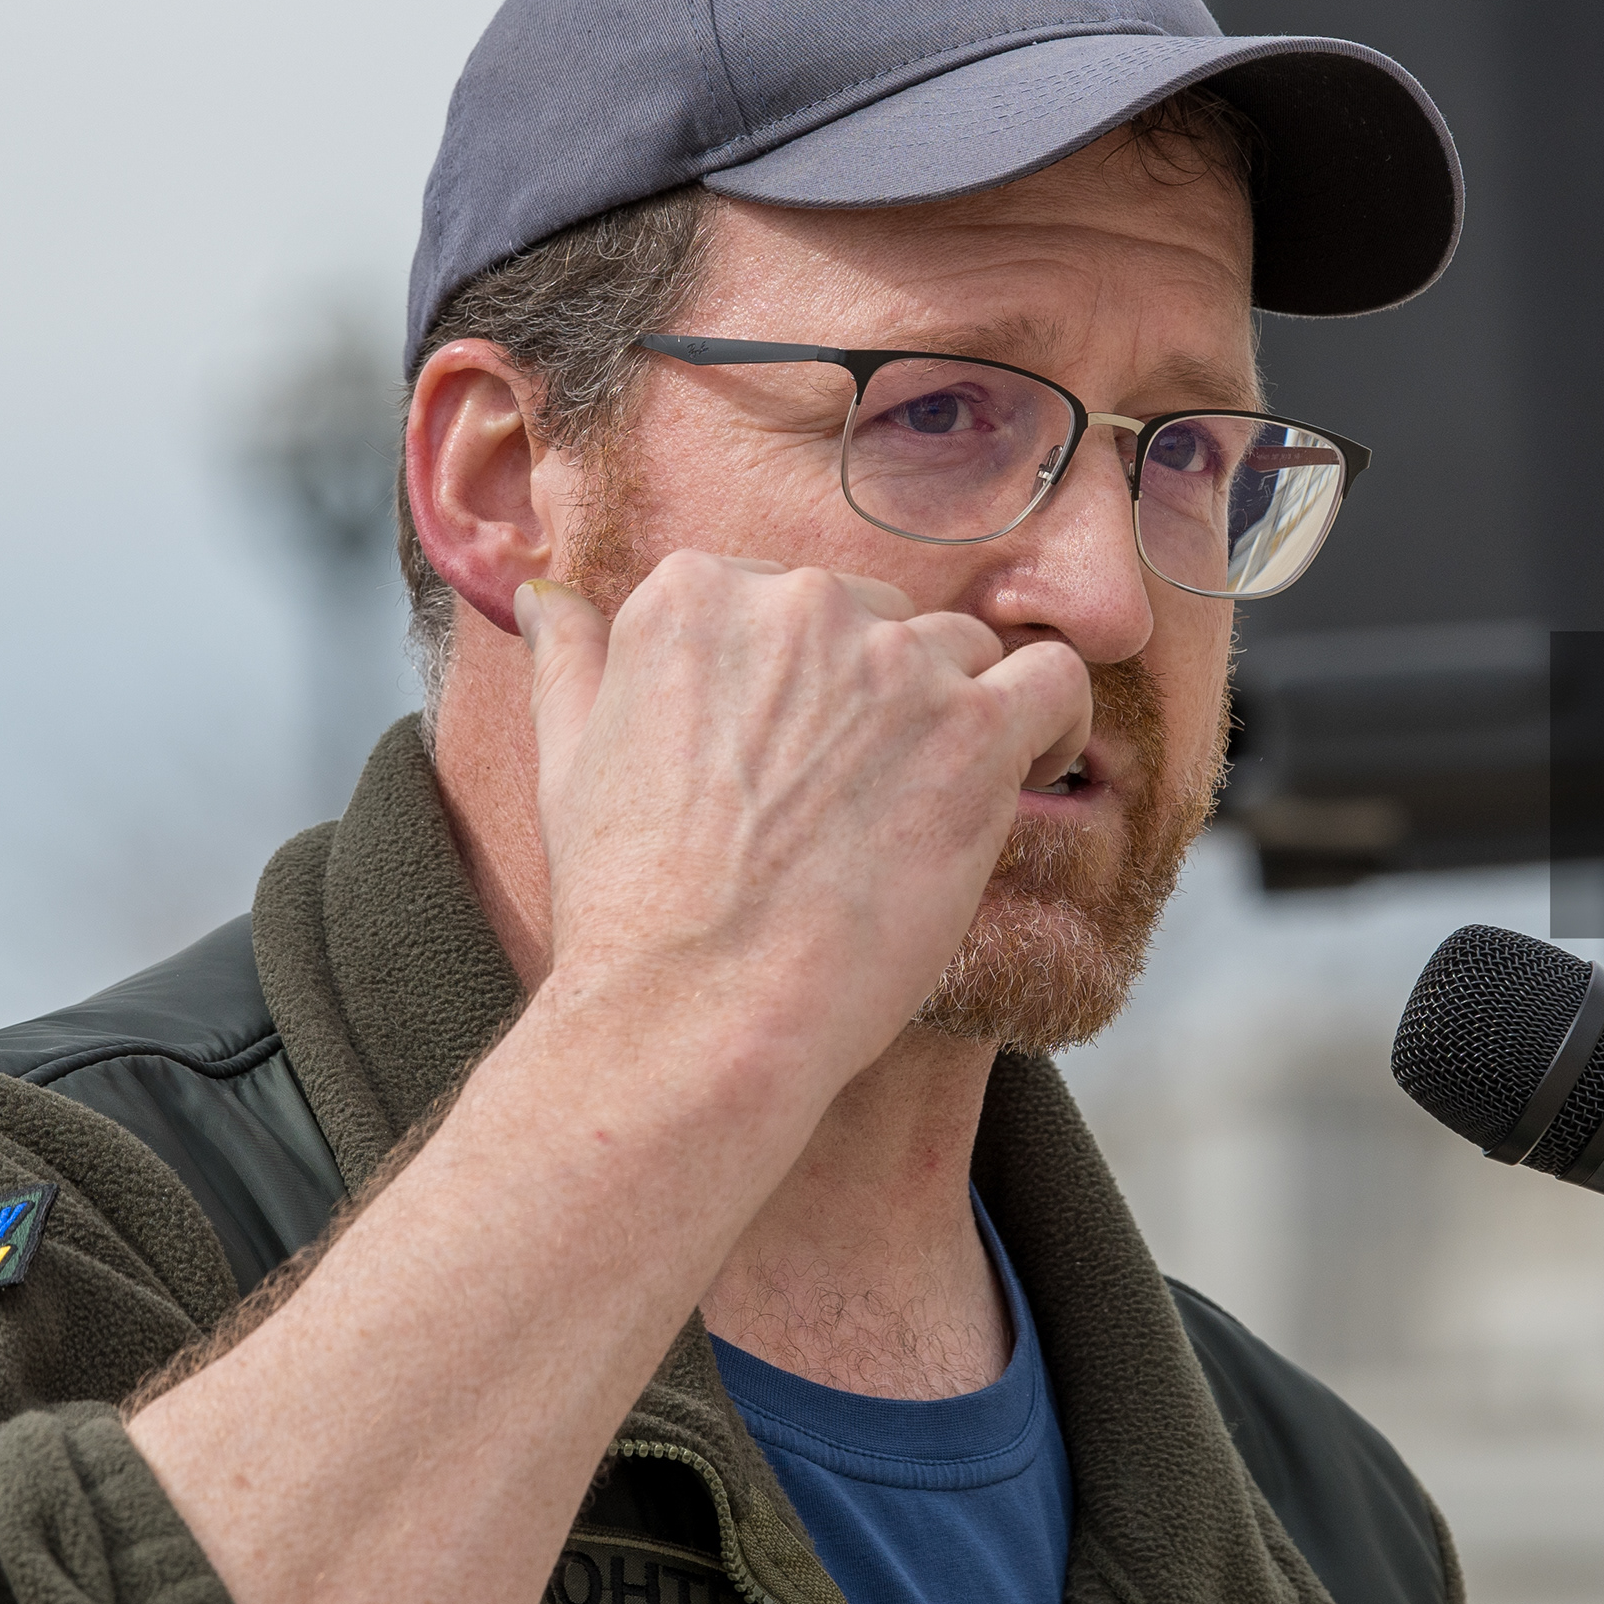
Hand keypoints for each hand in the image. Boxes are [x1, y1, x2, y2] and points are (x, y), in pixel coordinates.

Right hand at [514, 555, 1090, 1089]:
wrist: (694, 1011)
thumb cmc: (629, 907)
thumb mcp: (566, 761)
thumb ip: (570, 661)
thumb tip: (548, 599)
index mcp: (694, 592)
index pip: (789, 600)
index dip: (802, 687)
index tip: (794, 764)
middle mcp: (796, 603)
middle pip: (880, 620)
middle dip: (877, 699)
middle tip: (852, 807)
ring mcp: (890, 661)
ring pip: (964, 651)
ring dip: (956, 717)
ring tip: (927, 810)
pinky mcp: (971, 730)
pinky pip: (1054, 683)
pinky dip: (1051, 725)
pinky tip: (1020, 778)